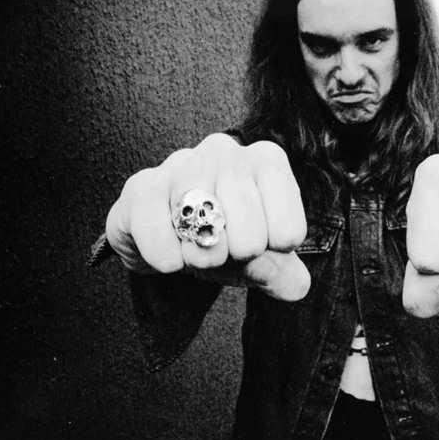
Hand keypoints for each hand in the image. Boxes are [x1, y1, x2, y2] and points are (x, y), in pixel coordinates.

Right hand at [105, 134, 309, 300]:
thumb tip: (297, 288)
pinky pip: (157, 229)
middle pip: (250, 232)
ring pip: (204, 223)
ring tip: (195, 254)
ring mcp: (182, 162)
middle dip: (236, 259)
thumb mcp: (260, 259)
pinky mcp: (142, 185)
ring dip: (201, 257)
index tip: (259, 248)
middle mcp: (227, 151)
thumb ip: (284, 274)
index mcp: (267, 163)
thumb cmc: (224, 239)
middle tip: (222, 254)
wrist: (170, 240)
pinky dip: (165, 257)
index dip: (271, 255)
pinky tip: (168, 256)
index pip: (289, 231)